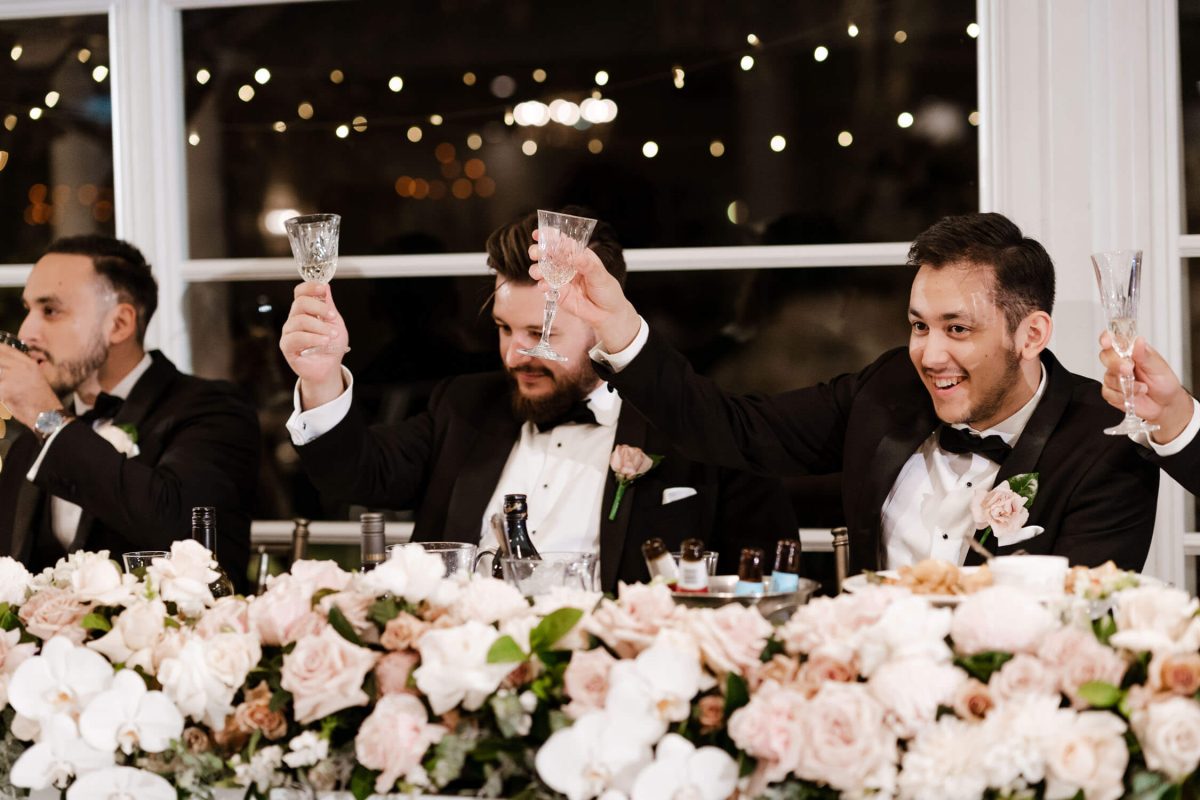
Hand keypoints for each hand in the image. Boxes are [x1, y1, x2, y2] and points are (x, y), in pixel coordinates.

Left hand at [0, 345, 64, 429]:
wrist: (47, 415)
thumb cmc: (41, 400)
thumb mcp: (35, 378)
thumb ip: (20, 370)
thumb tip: (3, 367)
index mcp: (28, 364)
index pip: (5, 349)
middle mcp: (20, 367)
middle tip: (2, 377)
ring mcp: (12, 377)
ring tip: (3, 387)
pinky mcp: (5, 388)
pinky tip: (3, 397)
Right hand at [280, 282, 349, 408]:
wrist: (329, 366)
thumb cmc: (331, 345)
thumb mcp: (334, 322)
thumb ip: (329, 306)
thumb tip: (326, 286)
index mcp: (305, 311)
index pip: (300, 292)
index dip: (310, 287)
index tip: (323, 288)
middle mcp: (294, 319)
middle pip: (300, 303)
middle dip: (319, 308)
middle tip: (333, 317)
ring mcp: (289, 332)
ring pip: (300, 321)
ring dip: (320, 327)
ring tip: (332, 335)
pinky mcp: (287, 347)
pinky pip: (296, 338)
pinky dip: (313, 338)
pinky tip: (323, 342)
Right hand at [528, 232, 640, 351]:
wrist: (608, 314)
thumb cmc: (607, 291)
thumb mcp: (601, 275)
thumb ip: (587, 265)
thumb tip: (575, 256)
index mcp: (579, 255)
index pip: (563, 242)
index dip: (549, 236)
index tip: (538, 234)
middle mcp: (567, 265)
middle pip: (548, 254)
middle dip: (539, 251)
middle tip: (536, 253)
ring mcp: (561, 279)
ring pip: (543, 269)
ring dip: (537, 269)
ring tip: (539, 272)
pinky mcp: (558, 292)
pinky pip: (546, 286)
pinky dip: (542, 285)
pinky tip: (544, 286)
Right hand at [1099, 331, 1193, 443]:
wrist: (1165, 405)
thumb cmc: (1164, 383)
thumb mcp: (1159, 367)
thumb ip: (1145, 355)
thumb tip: (1138, 341)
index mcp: (1131, 352)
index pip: (1114, 340)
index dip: (1107, 339)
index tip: (1107, 342)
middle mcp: (1120, 362)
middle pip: (1105, 356)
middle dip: (1116, 364)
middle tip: (1129, 370)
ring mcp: (1114, 377)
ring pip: (1108, 376)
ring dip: (1125, 384)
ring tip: (1142, 387)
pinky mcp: (1112, 392)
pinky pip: (1108, 392)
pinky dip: (1122, 395)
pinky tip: (1133, 395)